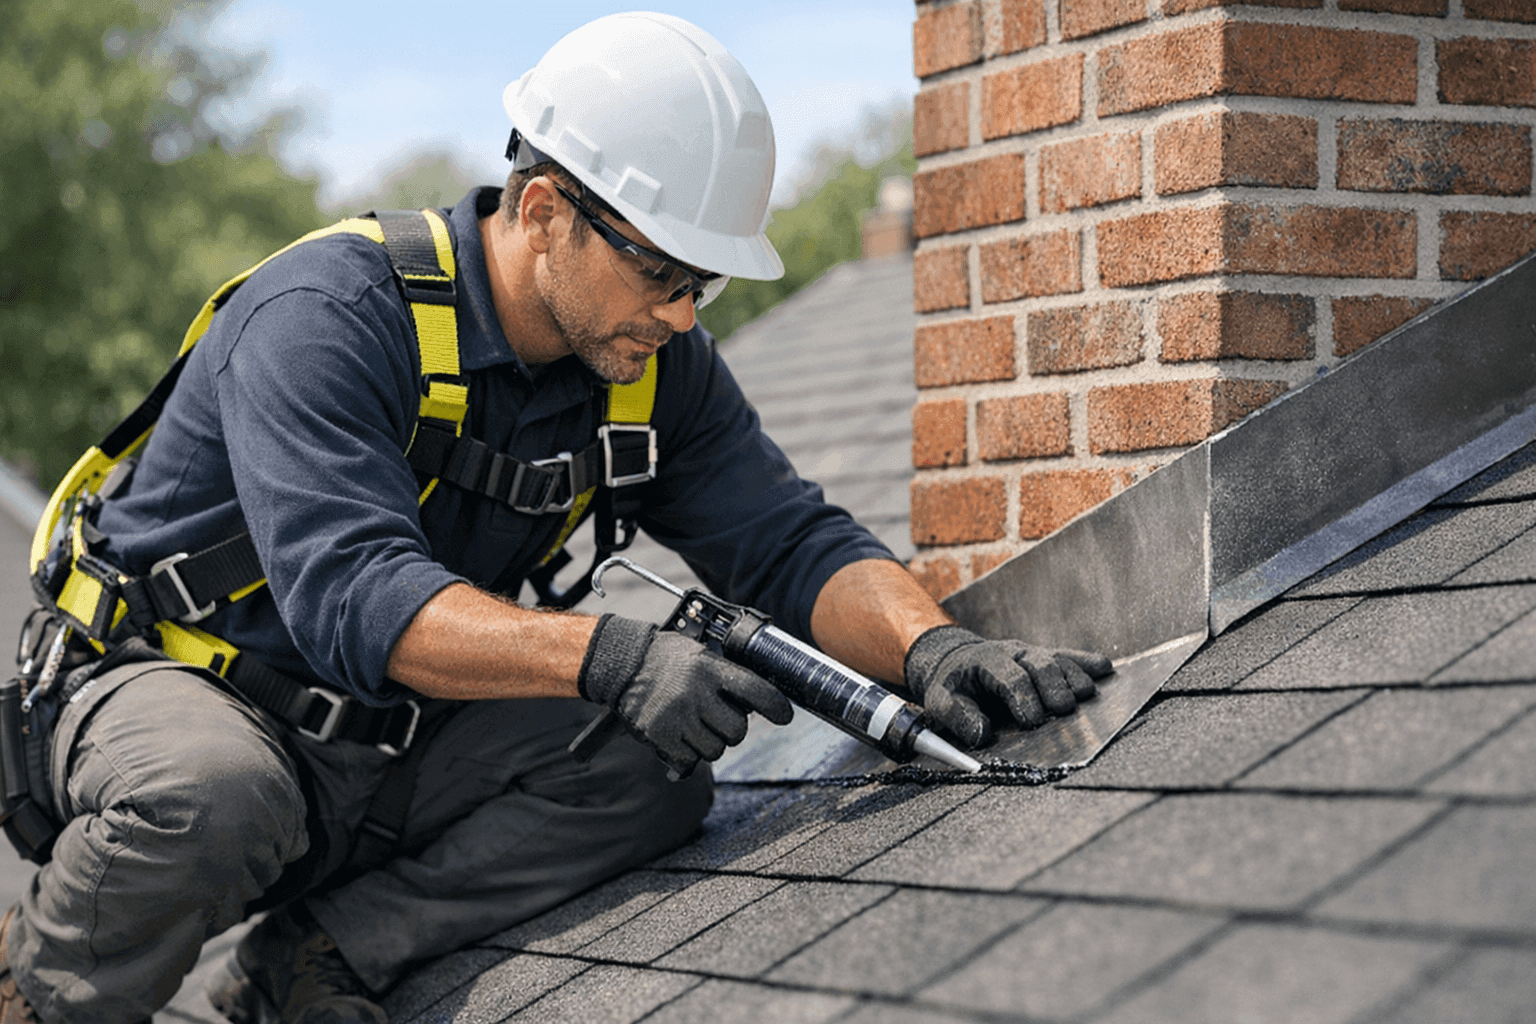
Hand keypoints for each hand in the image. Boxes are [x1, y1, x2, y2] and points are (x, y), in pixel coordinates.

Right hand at [579, 614, 792, 775]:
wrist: (622, 664)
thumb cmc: (666, 659)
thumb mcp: (700, 654)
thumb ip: (726, 676)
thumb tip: (757, 704)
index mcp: (710, 668)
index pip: (755, 690)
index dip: (776, 706)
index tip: (785, 716)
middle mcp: (696, 692)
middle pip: (737, 730)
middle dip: (732, 729)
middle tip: (717, 719)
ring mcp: (678, 715)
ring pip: (715, 749)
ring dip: (710, 743)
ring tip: (695, 727)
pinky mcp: (660, 735)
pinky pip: (690, 760)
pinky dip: (688, 756)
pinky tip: (680, 738)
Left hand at [903, 625, 1111, 748]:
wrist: (956, 660)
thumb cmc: (952, 685)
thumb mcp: (940, 701)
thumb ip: (958, 717)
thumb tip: (983, 735)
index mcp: (986, 661)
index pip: (1010, 676)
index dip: (1023, 698)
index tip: (1032, 722)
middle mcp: (1013, 653)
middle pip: (1040, 664)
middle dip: (1053, 686)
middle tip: (1064, 711)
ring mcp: (1032, 654)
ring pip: (1058, 659)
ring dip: (1074, 677)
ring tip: (1086, 697)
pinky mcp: (1046, 658)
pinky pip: (1069, 657)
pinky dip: (1088, 663)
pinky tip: (1106, 670)